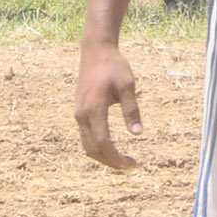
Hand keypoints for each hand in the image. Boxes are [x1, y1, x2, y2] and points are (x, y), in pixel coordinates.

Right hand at [75, 43, 144, 168]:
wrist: (95, 51)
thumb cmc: (114, 66)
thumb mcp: (128, 85)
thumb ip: (131, 110)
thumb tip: (138, 134)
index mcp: (94, 109)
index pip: (104, 143)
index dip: (117, 158)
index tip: (133, 164)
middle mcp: (82, 115)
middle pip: (93, 150)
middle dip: (111, 162)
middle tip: (131, 165)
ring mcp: (78, 114)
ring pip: (87, 146)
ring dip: (103, 157)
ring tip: (123, 160)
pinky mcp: (79, 112)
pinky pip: (86, 137)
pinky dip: (97, 147)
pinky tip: (111, 148)